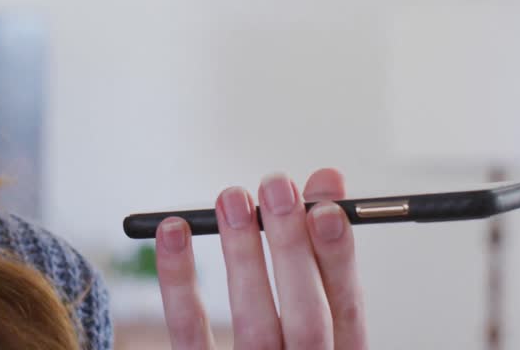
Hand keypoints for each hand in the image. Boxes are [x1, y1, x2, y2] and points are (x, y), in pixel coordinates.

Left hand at [155, 168, 368, 348]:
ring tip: (232, 198)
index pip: (347, 309)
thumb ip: (318, 269)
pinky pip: (189, 332)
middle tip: (277, 188)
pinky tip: (173, 231)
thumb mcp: (317, 326)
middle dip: (293, 248)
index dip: (338, 255)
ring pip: (254, 323)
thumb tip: (320, 191)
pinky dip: (178, 279)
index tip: (327, 206)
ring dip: (243, 255)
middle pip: (307, 318)